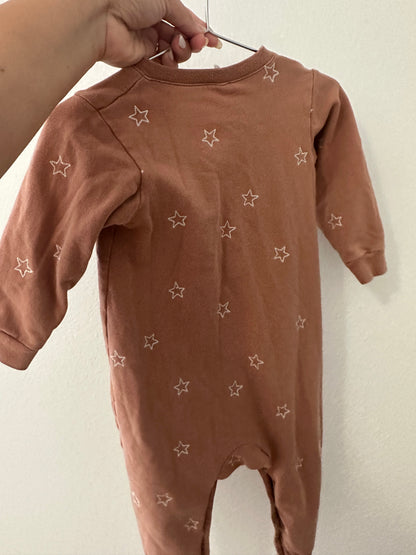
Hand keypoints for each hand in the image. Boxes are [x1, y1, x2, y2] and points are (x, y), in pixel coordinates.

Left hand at [99, 0, 220, 67]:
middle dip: (193, 41)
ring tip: (177, 46)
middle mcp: (151, 23)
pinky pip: (161, 66)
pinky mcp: (140, 60)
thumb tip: (200, 30)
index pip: (184, 20)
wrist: (102, 17)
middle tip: (198, 43)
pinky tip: (168, 57)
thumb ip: (186, 18)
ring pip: (174, 53)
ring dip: (182, 51)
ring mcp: (146, 42)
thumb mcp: (167, 0)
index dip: (199, 31)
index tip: (212, 41)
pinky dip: (169, 64)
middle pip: (181, 38)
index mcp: (157, 5)